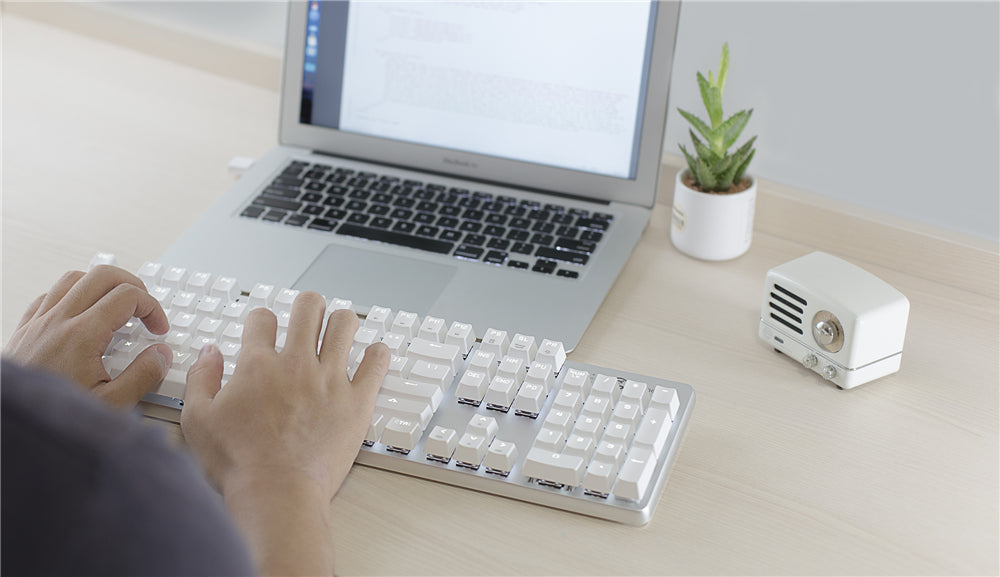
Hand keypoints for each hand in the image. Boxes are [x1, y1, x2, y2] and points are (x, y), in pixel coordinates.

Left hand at [3, 265, 171, 407]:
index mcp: (82, 335)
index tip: (157, 328)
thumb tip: (161, 355)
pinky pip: (48, 295)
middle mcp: (58, 321)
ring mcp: (38, 323)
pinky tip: (81, 314)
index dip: (152, 307)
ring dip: (101, 286)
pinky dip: (71, 296)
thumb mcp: (111, 405)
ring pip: (74, 278)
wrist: (11, 427)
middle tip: (144, 307)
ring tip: (115, 305)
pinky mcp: (24, 331)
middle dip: (132, 286)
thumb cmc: (52, 418)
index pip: (127, 296)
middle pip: (102, 275)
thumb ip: (143, 376)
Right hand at [180, 292, 388, 574]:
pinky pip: (378, 362)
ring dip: (342, 323)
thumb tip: (210, 354)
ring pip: (345, 324)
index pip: (262, 318)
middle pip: (309, 307)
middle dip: (307, 306)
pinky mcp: (358, 401)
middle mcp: (297, 364)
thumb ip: (201, 379)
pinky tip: (371, 358)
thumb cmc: (238, 464)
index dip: (261, 320)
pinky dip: (377, 355)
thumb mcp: (197, 420)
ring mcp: (331, 380)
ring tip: (339, 334)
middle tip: (308, 318)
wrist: (277, 494)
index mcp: (258, 365)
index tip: (264, 331)